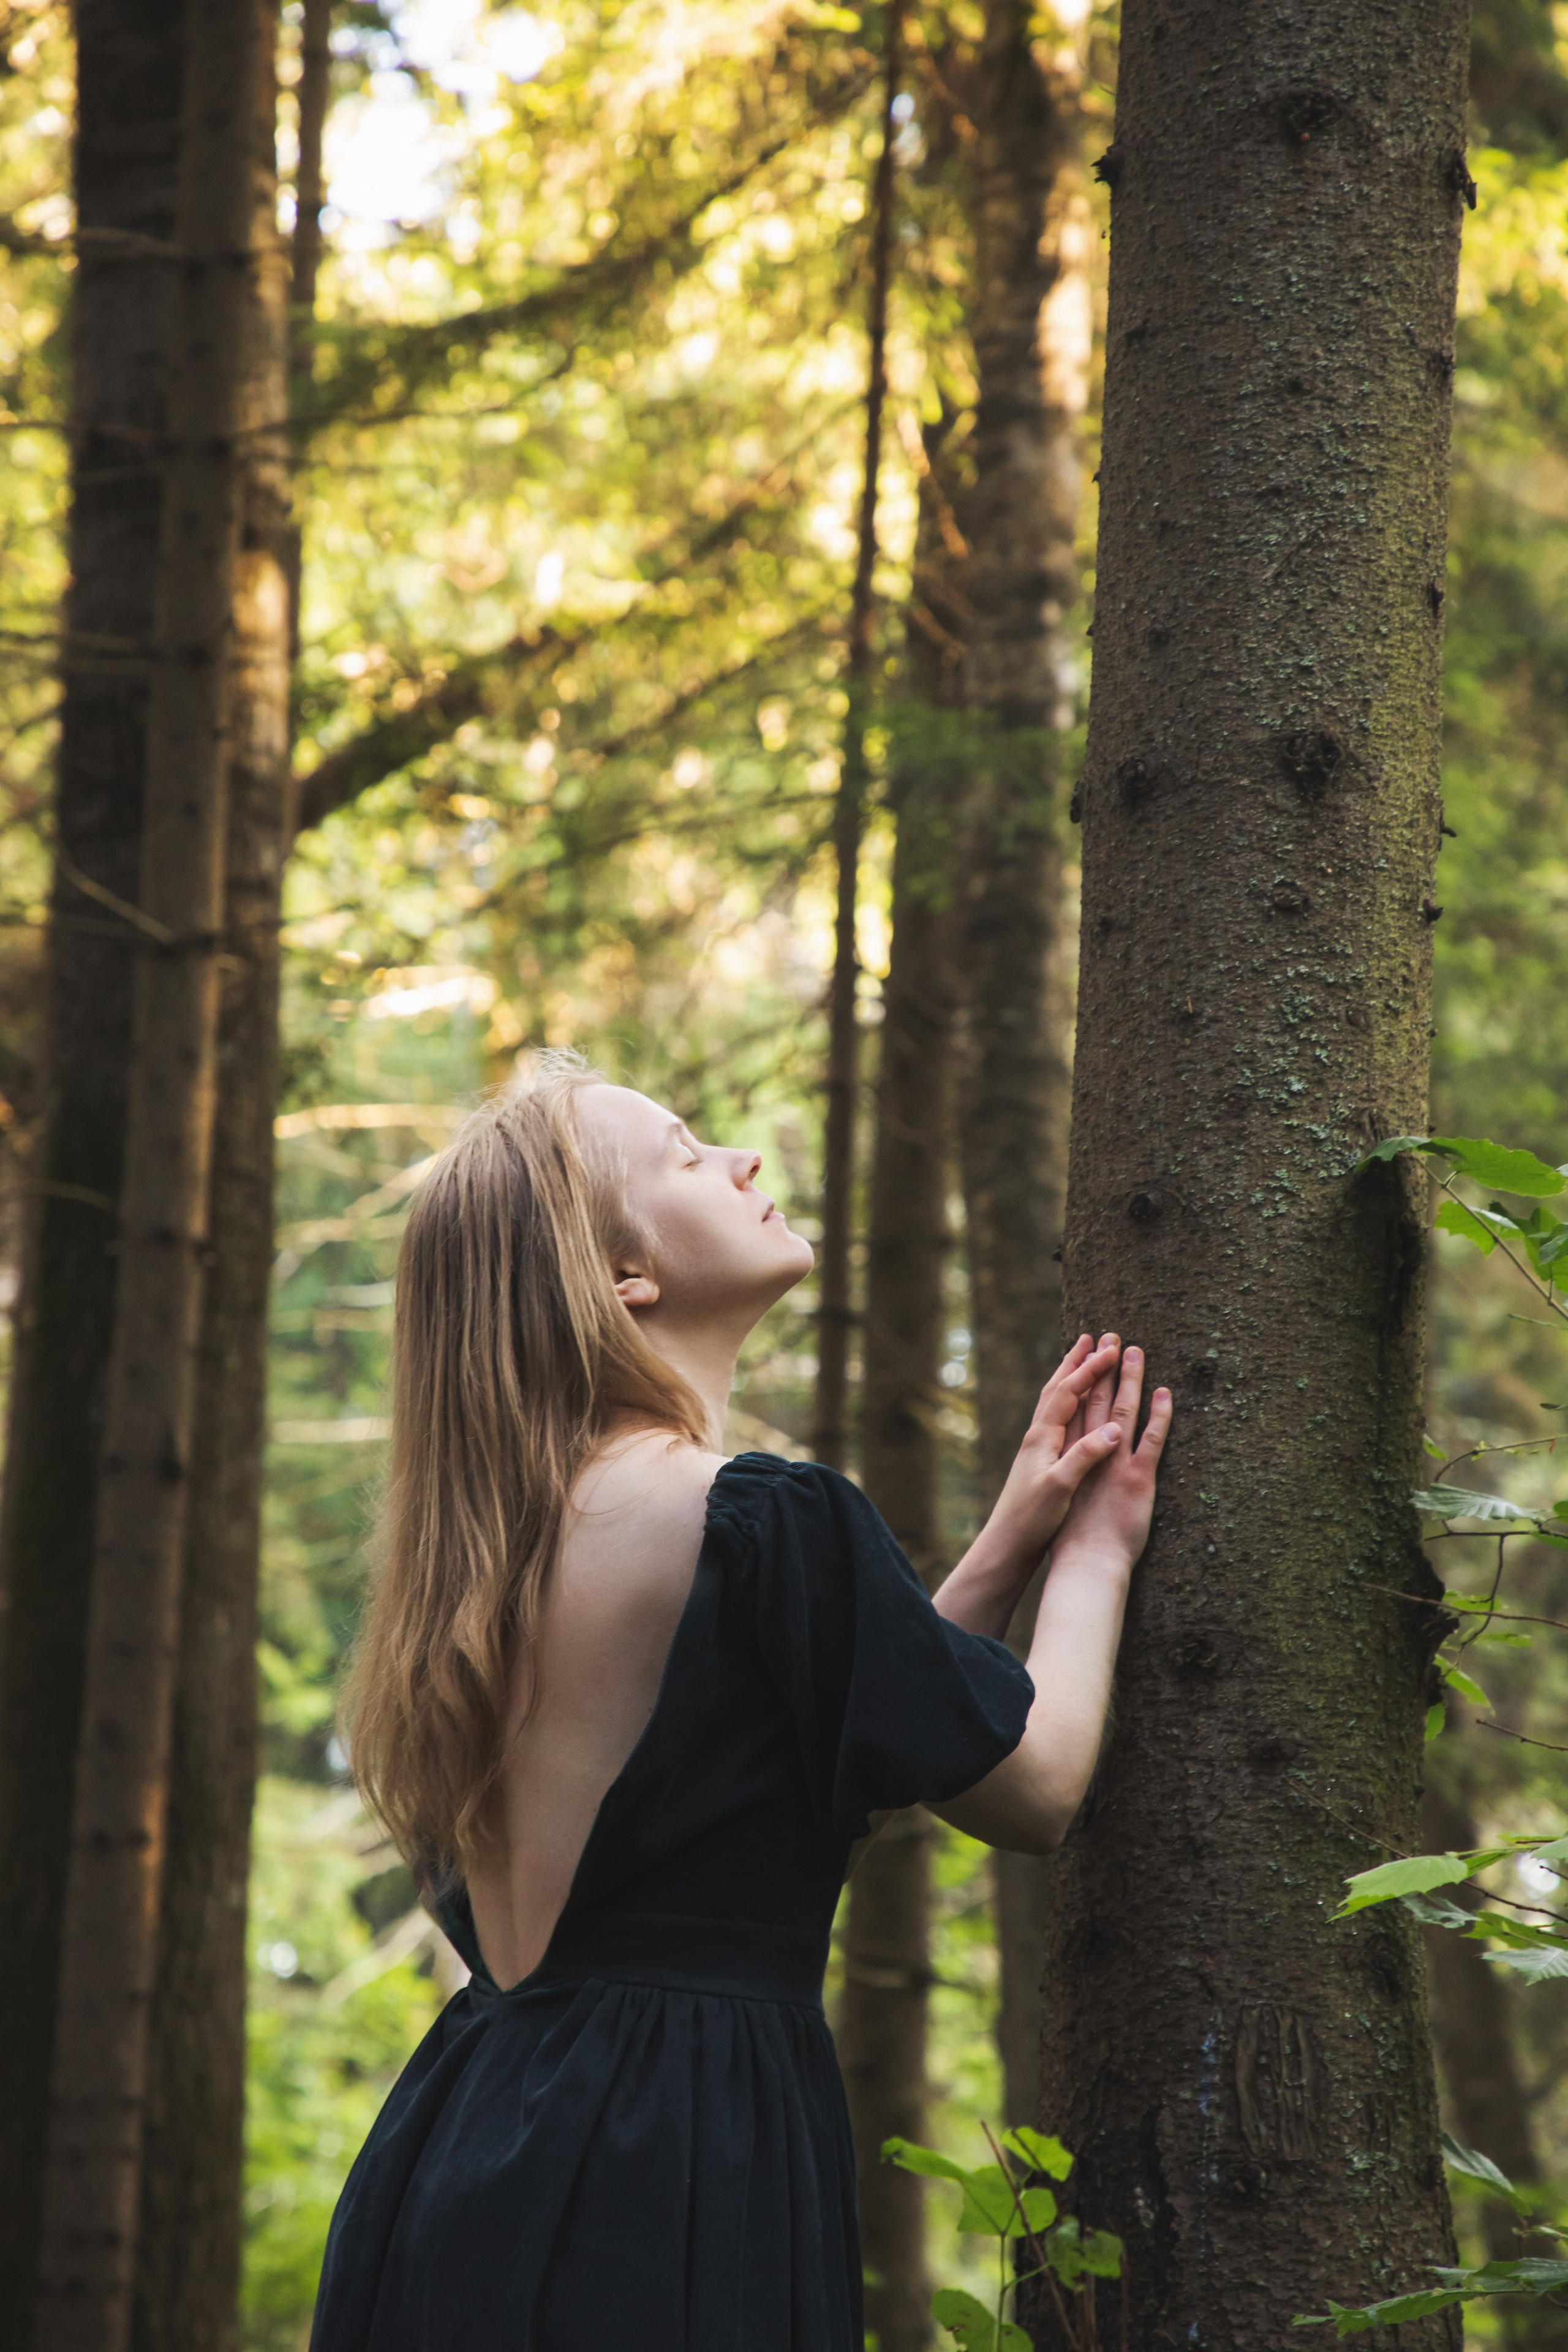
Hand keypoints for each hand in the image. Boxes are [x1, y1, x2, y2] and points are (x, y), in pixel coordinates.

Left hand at [975, 1334, 1129, 1575]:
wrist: (1007, 1543)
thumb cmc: (1031, 1518)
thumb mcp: (1060, 1487)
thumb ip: (1084, 1456)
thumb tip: (1112, 1428)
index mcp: (1042, 1437)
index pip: (1068, 1391)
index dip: (1090, 1369)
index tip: (1112, 1349)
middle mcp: (1037, 1436)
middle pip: (1057, 1387)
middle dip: (1076, 1361)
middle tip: (1093, 1337)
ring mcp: (1037, 1447)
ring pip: (1055, 1401)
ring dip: (1070, 1376)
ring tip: (1082, 1358)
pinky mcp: (1041, 1461)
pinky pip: (1058, 1419)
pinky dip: (1069, 1402)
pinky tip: (1077, 1406)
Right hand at [1049, 1338, 1171, 1574]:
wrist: (1085, 1563)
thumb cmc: (1070, 1539)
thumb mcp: (1063, 1499)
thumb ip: (1071, 1472)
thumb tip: (1073, 1458)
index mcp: (1071, 1455)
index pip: (1075, 1407)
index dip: (1080, 1378)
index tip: (1084, 1352)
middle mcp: (1091, 1452)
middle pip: (1098, 1400)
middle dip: (1103, 1366)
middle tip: (1109, 1335)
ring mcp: (1115, 1463)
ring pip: (1123, 1411)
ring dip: (1130, 1379)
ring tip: (1135, 1350)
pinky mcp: (1138, 1479)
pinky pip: (1152, 1439)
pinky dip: (1159, 1415)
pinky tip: (1164, 1393)